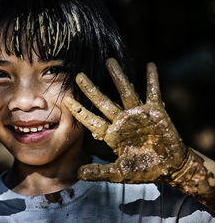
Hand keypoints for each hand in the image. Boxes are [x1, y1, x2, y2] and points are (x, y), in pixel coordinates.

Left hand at [64, 58, 188, 182]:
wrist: (170, 167)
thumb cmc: (144, 169)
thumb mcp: (120, 173)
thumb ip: (100, 171)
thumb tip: (77, 174)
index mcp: (112, 134)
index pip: (91, 120)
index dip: (79, 110)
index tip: (66, 100)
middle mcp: (122, 121)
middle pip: (103, 101)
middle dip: (91, 89)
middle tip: (78, 75)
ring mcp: (137, 114)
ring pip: (125, 91)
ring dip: (118, 77)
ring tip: (109, 61)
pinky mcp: (155, 112)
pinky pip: (153, 93)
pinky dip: (152, 80)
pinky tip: (150, 66)